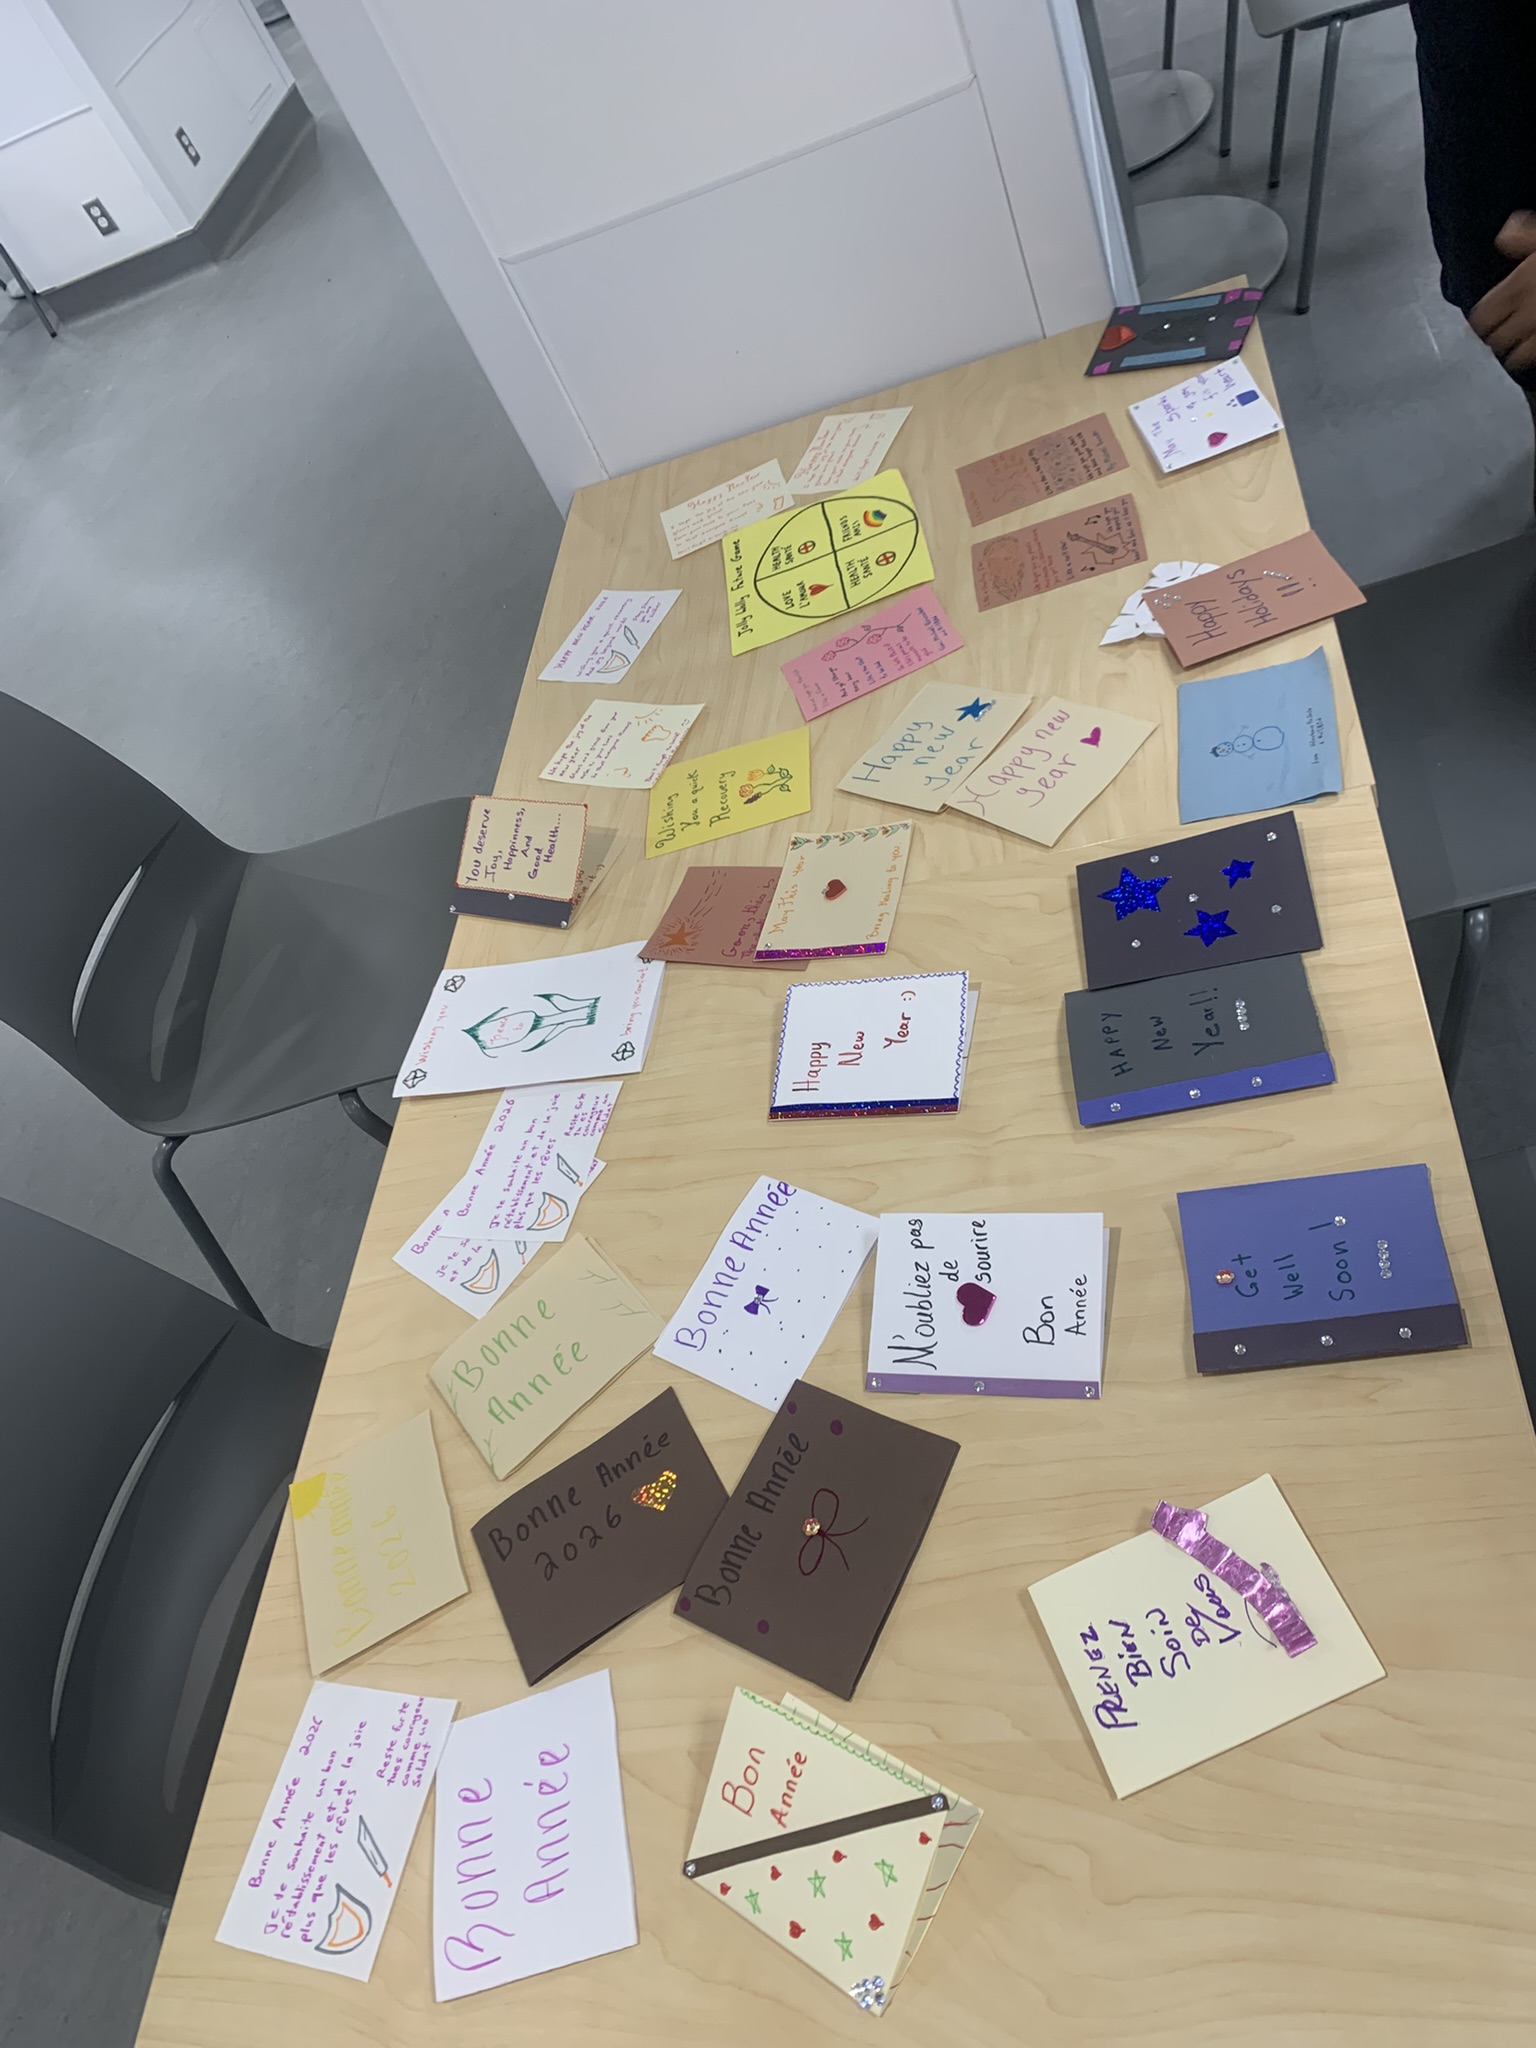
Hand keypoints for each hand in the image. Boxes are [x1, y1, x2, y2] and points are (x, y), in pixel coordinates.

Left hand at [1469, 212, 1535, 376]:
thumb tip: (1503, 235)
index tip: (1486, 319)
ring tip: (1521, 345)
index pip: (1481, 316)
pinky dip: (1534, 356)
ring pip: (1516, 358)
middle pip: (1495, 341)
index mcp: (1522, 283)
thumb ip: (1527, 236)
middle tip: (1504, 333)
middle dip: (1497, 338)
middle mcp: (1529, 313)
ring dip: (1516, 352)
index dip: (1481, 320)